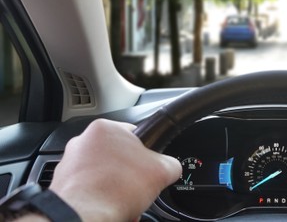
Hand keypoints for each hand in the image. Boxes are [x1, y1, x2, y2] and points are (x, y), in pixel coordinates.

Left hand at [48, 119, 181, 220]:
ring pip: (102, 172)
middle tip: (138, 186)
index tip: (149, 167)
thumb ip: (171, 163)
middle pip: (117, 155)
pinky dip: (99, 197)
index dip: (147, 154)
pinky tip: (109, 206)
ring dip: (114, 186)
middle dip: (129, 172)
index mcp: (105, 128)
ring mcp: (69, 162)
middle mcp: (82, 141)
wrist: (86, 215)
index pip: (135, 134)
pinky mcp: (61, 183)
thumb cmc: (116, 189)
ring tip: (123, 200)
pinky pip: (88, 187)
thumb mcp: (162, 171)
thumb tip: (171, 167)